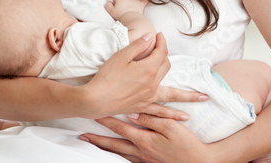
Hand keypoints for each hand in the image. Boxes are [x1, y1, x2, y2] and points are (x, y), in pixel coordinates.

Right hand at [79, 33, 206, 119]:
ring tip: (203, 97)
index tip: (159, 35)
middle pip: (166, 67)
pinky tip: (183, 117)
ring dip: (188, 96)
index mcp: (148, 69)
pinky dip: (173, 114)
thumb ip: (137, 46)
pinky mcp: (143, 107)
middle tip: (161, 48)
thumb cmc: (106, 76)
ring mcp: (149, 97)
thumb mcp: (120, 56)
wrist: (96, 99)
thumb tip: (151, 38)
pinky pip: (162, 111)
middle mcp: (153, 83)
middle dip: (165, 56)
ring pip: (173, 93)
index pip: (161, 52)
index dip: (162, 42)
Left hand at [80, 114, 211, 162]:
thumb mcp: (171, 126)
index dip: (106, 120)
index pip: (120, 128)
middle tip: (83, 135)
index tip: (94, 114)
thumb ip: (150, 118)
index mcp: (144, 140)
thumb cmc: (187, 144)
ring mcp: (144, 160)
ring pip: (118, 153)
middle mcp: (140, 152)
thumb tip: (132, 113)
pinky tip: (114, 154)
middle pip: (114, 144)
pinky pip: (128, 159)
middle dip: (97, 139)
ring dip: (105, 148)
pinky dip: (118, 155)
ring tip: (92, 143)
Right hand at [105, 0, 148, 18]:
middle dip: (123, 2)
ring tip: (129, 10)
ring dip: (130, 3)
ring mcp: (134, 0)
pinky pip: (145, 0)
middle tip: (122, 9)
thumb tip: (108, 2)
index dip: (115, 0)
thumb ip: (108, 5)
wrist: (132, 19)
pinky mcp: (141, 4)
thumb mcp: (111, 11)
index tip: (115, 5)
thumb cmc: (121, 16)